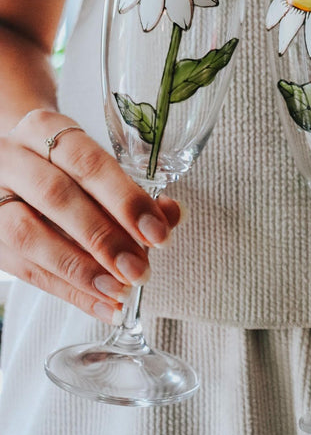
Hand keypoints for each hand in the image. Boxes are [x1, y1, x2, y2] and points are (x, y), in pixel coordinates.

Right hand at [0, 109, 180, 322]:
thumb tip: (171, 216)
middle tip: (140, 269)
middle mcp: (11, 157)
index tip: (157, 233)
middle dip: (104, 238)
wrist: (10, 168)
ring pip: (29, 235)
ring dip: (80, 269)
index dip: (124, 199)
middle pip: (56, 196)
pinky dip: (68, 291)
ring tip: (120, 290)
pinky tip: (102, 305)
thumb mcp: (96, 167)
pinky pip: (25, 269)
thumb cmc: (63, 168)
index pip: (87, 163)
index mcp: (44, 129)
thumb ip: (136, 192)